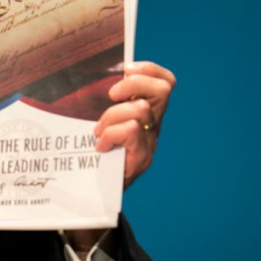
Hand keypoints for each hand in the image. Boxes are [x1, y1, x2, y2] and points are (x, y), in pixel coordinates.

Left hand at [94, 61, 175, 187]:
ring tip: (99, 130)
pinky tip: (100, 146)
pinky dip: (110, 134)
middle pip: (163, 89)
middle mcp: (154, 124)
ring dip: (112, 115)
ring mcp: (150, 141)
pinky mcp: (142, 157)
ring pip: (140, 108)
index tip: (126, 70)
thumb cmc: (98, 151)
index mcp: (147, 111)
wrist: (99, 191)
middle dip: (134, 84)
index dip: (149, 69)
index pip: (165, 82)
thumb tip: (95, 77)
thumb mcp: (104, 119)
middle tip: (111, 95)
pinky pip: (130, 130)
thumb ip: (109, 102)